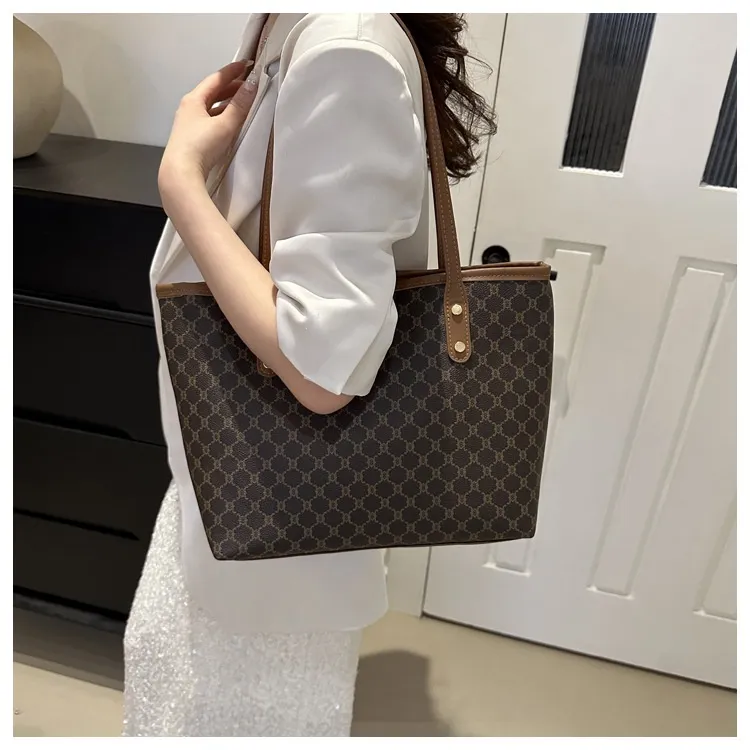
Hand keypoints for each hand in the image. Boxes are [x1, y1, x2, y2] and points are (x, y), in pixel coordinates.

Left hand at [159, 60, 258, 198]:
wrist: (181, 174)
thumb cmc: (202, 146)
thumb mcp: (225, 124)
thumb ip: (240, 105)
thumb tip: (253, 84)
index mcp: (193, 99)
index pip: (215, 79)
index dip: (232, 71)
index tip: (247, 65)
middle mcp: (188, 108)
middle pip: (211, 92)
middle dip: (230, 87)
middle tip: (249, 85)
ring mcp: (188, 124)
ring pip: (210, 107)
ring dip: (226, 103)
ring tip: (242, 102)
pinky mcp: (190, 139)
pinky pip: (209, 120)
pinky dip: (221, 116)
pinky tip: (229, 122)